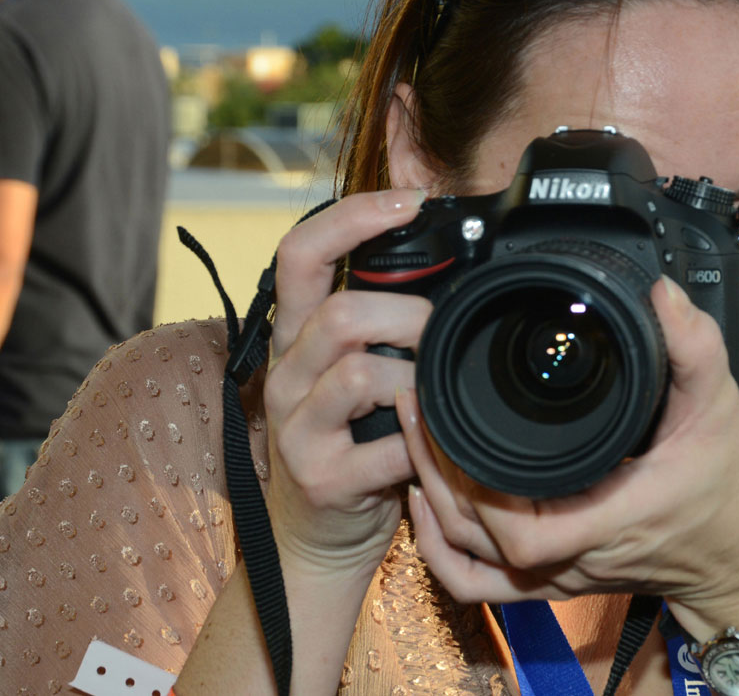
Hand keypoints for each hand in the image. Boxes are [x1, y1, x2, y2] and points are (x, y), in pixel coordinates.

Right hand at [263, 190, 430, 577]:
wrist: (318, 539)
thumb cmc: (353, 443)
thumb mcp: (354, 372)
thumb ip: (381, 324)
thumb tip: (451, 270)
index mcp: (296, 334)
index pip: (301, 250)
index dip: (354, 215)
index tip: (411, 200)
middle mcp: (286, 372)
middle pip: (342, 314)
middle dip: (410, 318)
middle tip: (445, 336)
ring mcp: (297, 426)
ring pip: (360, 373)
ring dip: (417, 378)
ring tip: (436, 393)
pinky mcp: (321, 477)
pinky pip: (387, 444)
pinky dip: (425, 441)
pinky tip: (434, 445)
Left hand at [401, 275, 738, 636]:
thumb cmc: (730, 489)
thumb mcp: (720, 408)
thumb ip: (694, 347)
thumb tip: (662, 293)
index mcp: (612, 519)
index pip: (520, 529)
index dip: (470, 485)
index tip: (446, 418)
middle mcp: (577, 557)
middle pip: (474, 537)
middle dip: (433, 472)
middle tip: (415, 404)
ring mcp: (560, 574)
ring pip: (468, 561)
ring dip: (431, 504)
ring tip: (413, 436)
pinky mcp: (554, 579)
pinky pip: (479, 582)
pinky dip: (442, 549)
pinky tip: (427, 504)